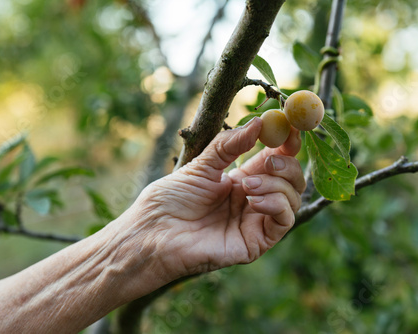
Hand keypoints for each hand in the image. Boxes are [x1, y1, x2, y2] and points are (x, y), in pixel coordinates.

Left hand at [134, 117, 305, 279]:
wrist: (153, 233)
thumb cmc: (169, 200)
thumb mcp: (200, 165)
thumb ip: (229, 145)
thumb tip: (258, 122)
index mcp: (240, 179)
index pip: (275, 158)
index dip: (287, 142)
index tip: (292, 124)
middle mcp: (252, 199)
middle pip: (291, 178)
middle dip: (285, 163)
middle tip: (268, 161)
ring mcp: (254, 221)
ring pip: (292, 197)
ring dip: (276, 185)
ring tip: (246, 185)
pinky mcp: (255, 242)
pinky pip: (284, 221)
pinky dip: (276, 204)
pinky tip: (253, 200)